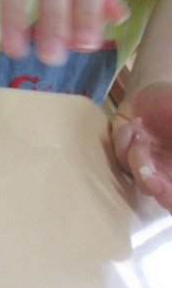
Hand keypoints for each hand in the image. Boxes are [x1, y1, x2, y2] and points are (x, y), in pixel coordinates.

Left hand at [111, 82, 171, 211]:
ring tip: (142, 131)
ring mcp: (144, 162)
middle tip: (148, 172)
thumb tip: (170, 158)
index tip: (159, 187)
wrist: (153, 90)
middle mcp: (164, 171)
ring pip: (134, 173)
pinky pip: (119, 154)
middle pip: (154, 191)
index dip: (168, 197)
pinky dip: (125, 138)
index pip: (171, 196)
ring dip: (137, 152)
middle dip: (149, 180)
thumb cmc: (170, 104)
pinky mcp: (123, 152)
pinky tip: (135, 122)